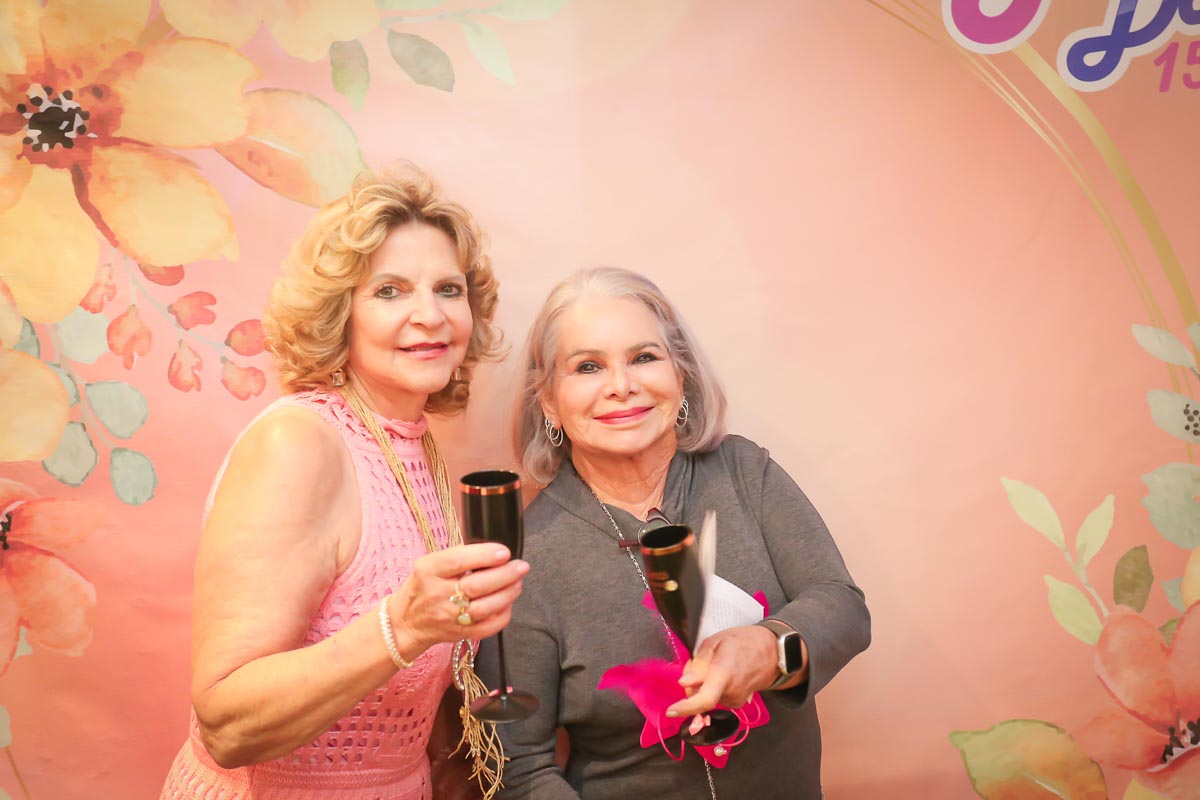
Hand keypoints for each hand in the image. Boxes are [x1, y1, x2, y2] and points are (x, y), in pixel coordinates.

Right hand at [388, 543, 527, 657]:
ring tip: (518, 582)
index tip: (504, 552)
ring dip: (507, 594)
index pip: (457, 561)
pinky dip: (502, 616)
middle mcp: (437, 594)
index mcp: (429, 571)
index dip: (484, 556)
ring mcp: (448, 617)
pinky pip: (486, 628)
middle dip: (505, 575)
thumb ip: (457, 556)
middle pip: (476, 586)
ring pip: (485, 608)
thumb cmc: (423, 587)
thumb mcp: (429, 564)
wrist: (405, 623)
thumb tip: (492, 550)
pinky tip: (508, 603)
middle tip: (521, 567)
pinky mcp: (458, 633)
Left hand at [665, 625, 778, 718]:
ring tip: (714, 665)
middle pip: (698, 696)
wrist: (772, 652)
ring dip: (702, 685)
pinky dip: (711, 688)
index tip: (671, 710)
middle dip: (691, 684)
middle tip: (697, 663)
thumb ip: (698, 664)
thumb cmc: (743, 642)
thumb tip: (684, 683)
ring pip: (706, 697)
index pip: (705, 699)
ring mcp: (736, 700)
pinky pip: (715, 698)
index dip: (686, 707)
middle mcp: (731, 692)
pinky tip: (721, 674)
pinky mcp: (737, 703)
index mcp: (724, 673)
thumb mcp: (716, 642)